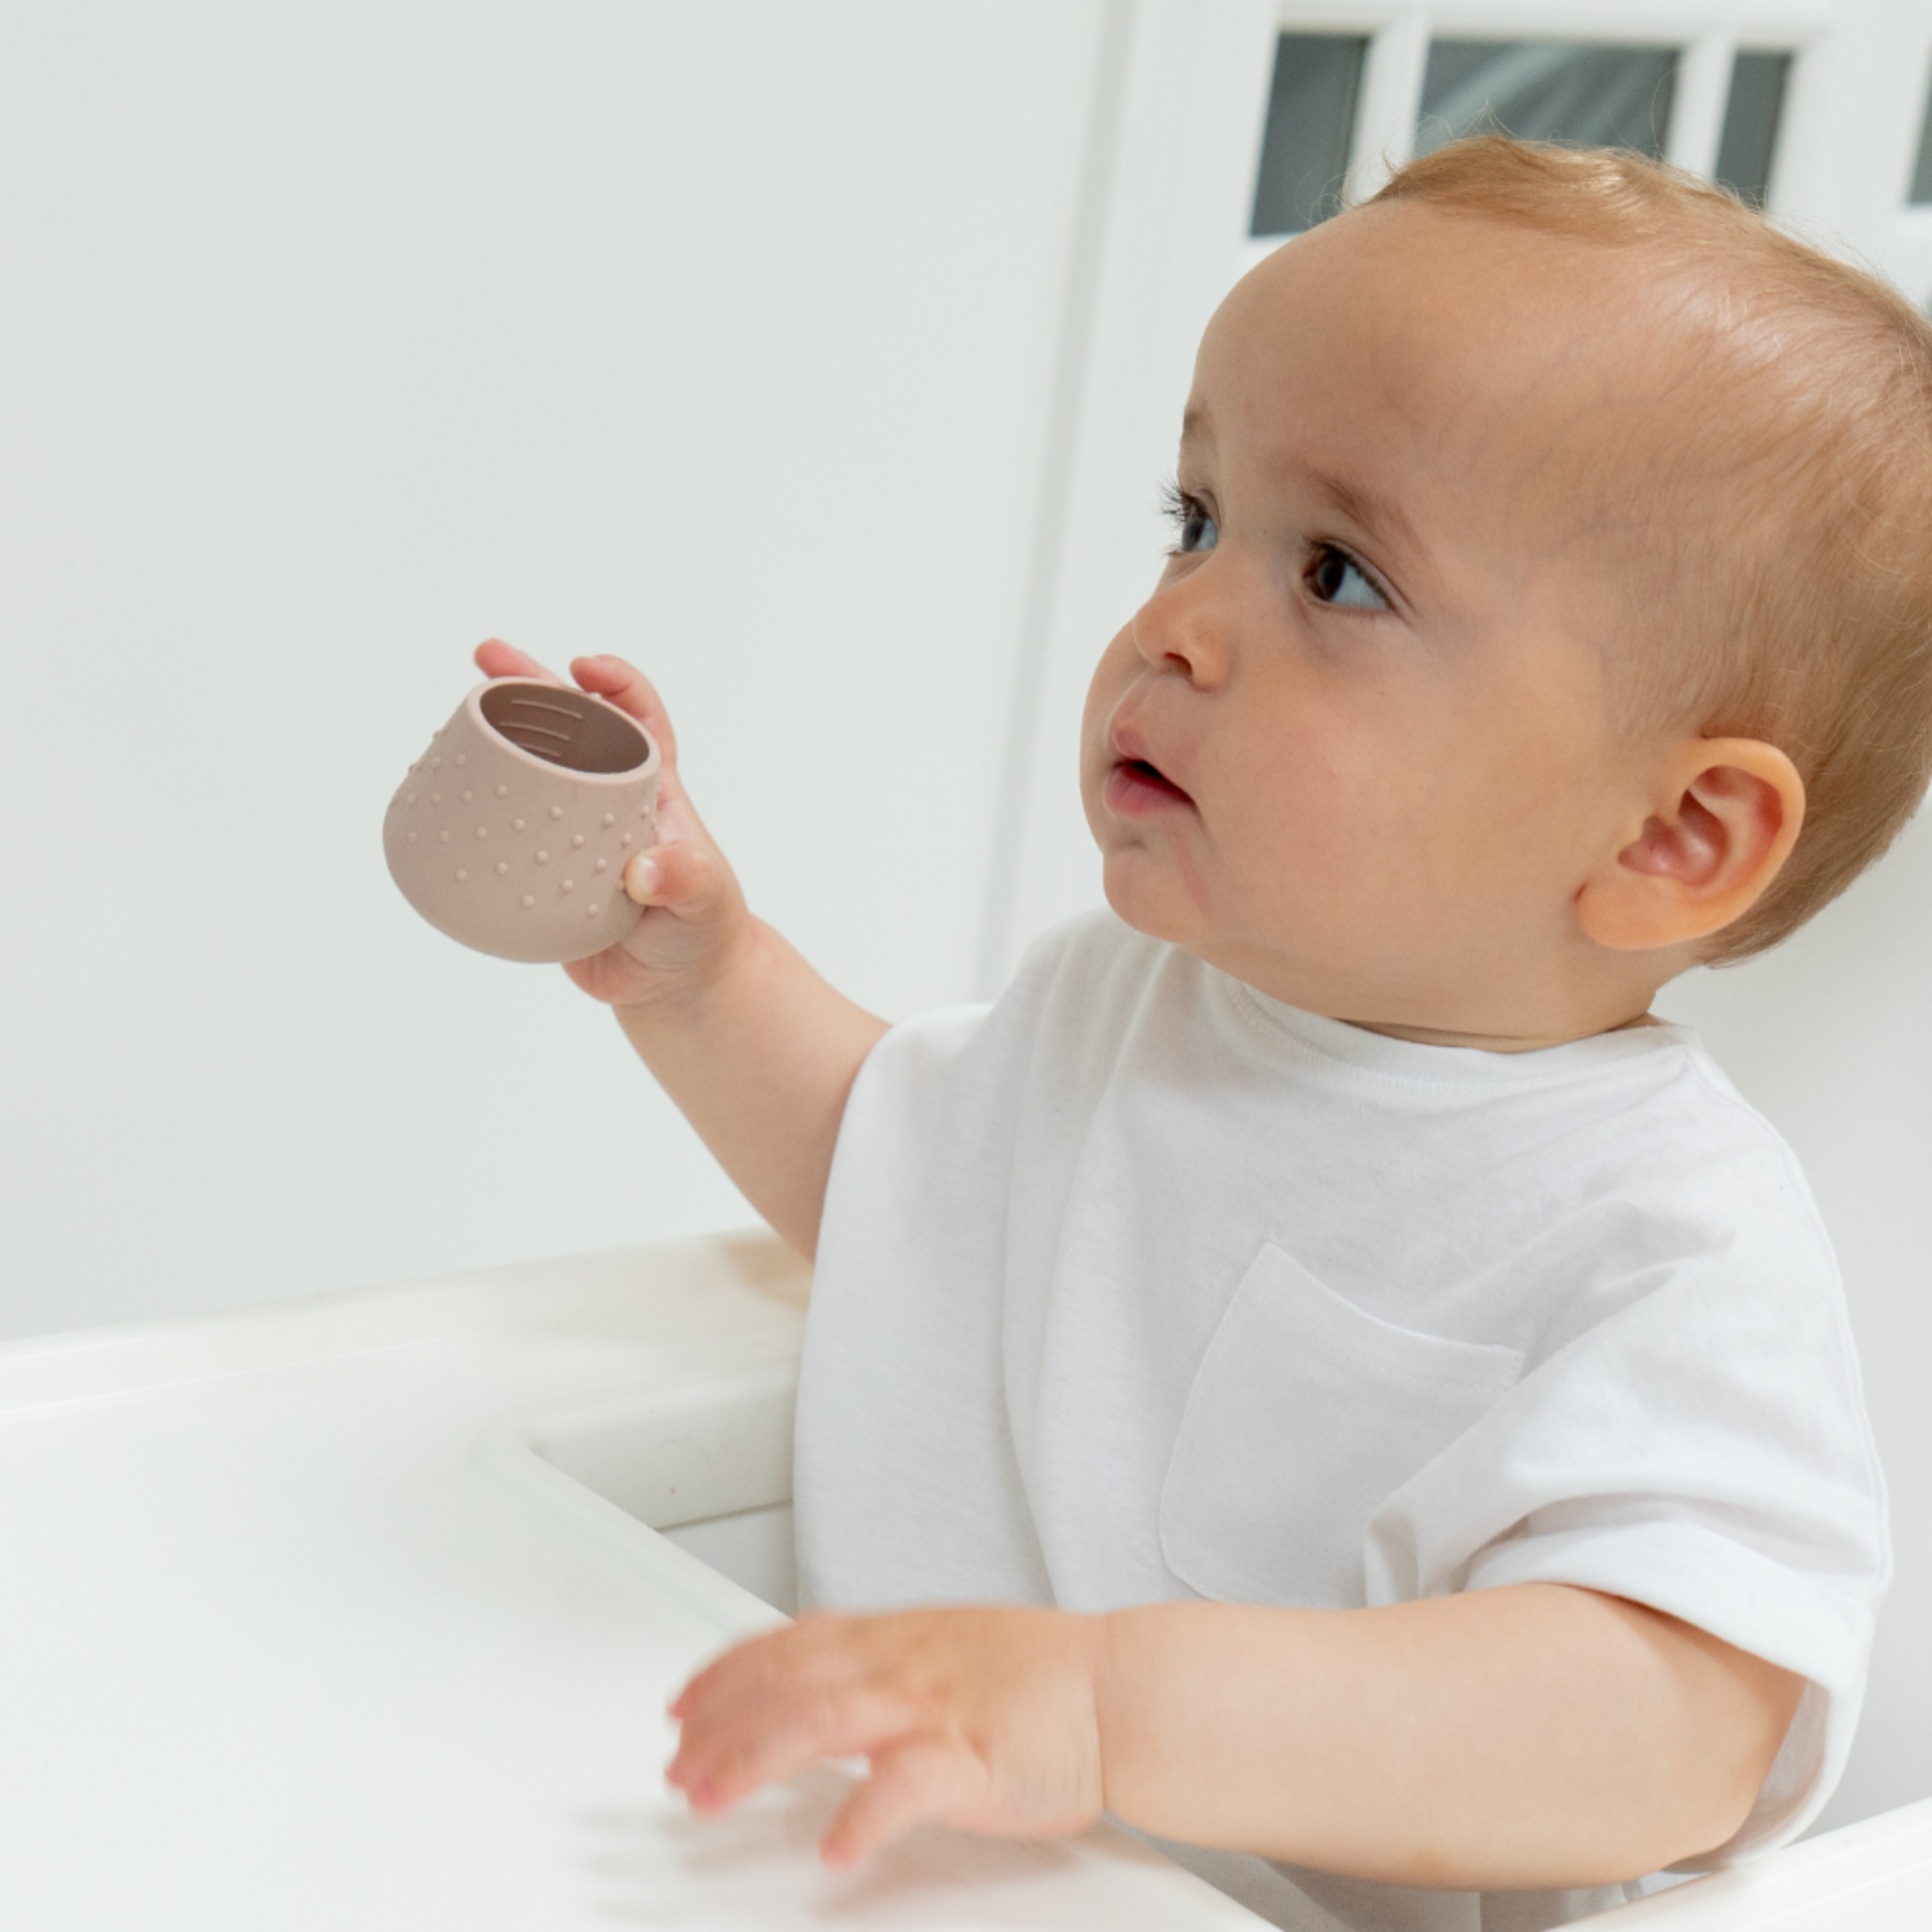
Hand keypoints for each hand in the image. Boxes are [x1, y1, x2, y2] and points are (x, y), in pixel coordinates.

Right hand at [472, 640, 749, 1008]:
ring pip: (525, 774)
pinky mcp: (539, 876)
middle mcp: (607, 800)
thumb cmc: (703, 932)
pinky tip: (433, 802)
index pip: (639, 717)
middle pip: (567, 727)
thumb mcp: (705, 901)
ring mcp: (569, 835)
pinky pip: (501, 835)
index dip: (616, 684)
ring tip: (446, 720)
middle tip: (487, 657)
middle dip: (529, 685)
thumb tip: (645, 870)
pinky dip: (469, 815)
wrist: (676, 988)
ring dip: (489, 741)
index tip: (583, 668)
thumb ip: (685, 881)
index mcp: (652, 790)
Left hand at [666, 1608, 1107, 1866]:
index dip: (727, 1670)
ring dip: (755, 1760)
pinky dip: (863, 1815)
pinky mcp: (973, 1760)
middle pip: (787, 1684)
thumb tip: (826, 1673)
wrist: (1121, 1689)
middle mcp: (902, 1666)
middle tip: (675, 1763)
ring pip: (822, 1723)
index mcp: (897, 1637)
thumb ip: (885, 1658)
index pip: (789, 1643)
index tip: (684, 1699)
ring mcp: (934, 1709)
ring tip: (711, 1797)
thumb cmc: (1044, 1675)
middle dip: (718, 1724)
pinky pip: (906, 1787)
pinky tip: (832, 1847)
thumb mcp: (949, 1642)